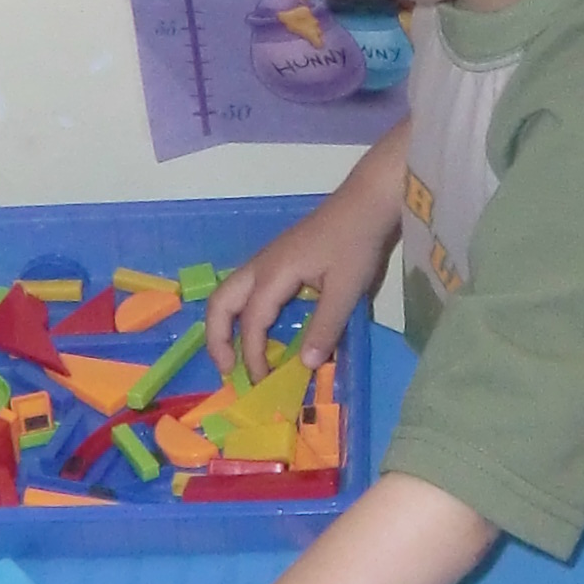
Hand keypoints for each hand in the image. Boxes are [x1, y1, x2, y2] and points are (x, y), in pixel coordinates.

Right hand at [205, 117, 408, 384]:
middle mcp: (261, 266)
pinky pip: (246, 289)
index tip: (262, 382)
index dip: (253, 354)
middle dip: (217, 339)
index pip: (251, 322)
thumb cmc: (356, 242)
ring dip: (225, 325)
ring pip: (229, 294)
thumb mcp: (346, 289)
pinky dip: (241, 313)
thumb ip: (326, 327)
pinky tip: (258, 329)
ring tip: (234, 355)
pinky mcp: (278, 259)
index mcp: (273, 274)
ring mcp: (267, 260)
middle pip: (220, 303)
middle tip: (227, 371)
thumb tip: (306, 365)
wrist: (366, 201)